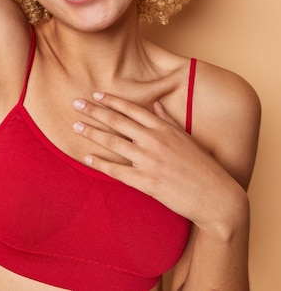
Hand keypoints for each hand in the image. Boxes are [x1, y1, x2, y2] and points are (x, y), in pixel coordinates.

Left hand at [72, 92, 244, 233]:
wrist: (217, 198)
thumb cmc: (203, 167)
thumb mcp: (187, 138)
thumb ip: (168, 120)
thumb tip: (156, 104)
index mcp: (165, 128)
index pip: (133, 109)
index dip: (112, 101)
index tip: (96, 95)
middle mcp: (155, 140)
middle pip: (118, 122)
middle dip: (94, 111)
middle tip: (76, 103)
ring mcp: (150, 161)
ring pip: (114, 142)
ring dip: (92, 133)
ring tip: (75, 126)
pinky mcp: (147, 182)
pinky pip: (117, 170)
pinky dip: (100, 163)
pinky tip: (86, 158)